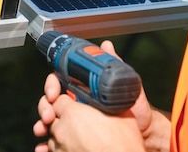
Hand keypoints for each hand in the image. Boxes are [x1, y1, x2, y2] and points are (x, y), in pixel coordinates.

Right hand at [33, 40, 170, 151]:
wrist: (144, 135)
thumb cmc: (137, 112)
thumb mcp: (126, 86)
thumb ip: (116, 65)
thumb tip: (106, 45)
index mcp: (84, 90)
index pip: (61, 82)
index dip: (52, 85)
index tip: (53, 93)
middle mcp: (77, 105)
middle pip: (50, 101)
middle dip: (44, 105)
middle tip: (48, 114)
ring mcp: (76, 122)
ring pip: (50, 120)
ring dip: (42, 123)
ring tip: (43, 128)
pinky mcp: (76, 138)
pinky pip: (57, 140)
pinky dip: (46, 144)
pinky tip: (43, 146)